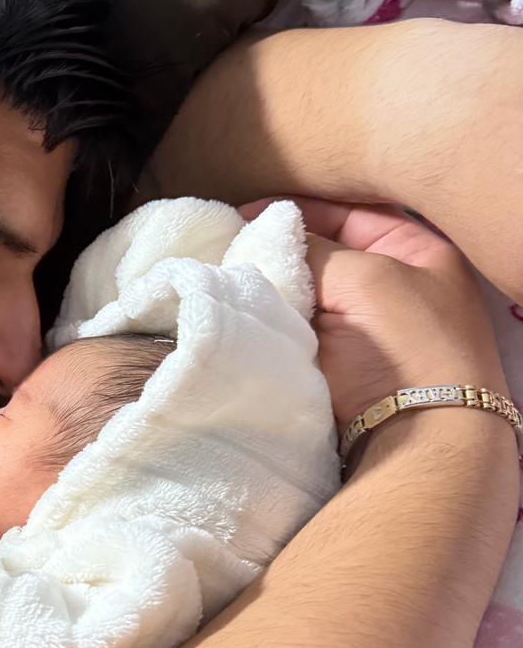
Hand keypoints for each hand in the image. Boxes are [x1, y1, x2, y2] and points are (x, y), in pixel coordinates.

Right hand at [242, 197, 508, 430]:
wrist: (418, 438)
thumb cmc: (406, 346)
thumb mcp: (363, 277)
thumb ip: (312, 249)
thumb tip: (268, 237)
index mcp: (417, 252)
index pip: (347, 213)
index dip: (297, 209)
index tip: (243, 215)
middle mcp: (394, 286)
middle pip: (323, 255)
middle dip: (279, 252)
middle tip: (231, 249)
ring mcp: (366, 329)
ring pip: (307, 296)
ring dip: (274, 289)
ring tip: (230, 279)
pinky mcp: (342, 366)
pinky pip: (299, 332)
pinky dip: (275, 322)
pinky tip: (247, 314)